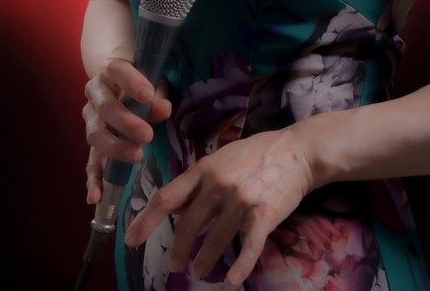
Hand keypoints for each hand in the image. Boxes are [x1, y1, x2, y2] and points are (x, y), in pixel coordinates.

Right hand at [82, 56, 171, 203]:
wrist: (117, 79)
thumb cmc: (141, 80)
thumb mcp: (152, 82)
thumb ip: (157, 96)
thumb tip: (164, 109)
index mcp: (110, 70)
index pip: (118, 71)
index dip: (131, 82)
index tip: (147, 95)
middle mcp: (95, 92)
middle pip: (105, 108)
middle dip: (125, 123)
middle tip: (147, 135)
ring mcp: (91, 117)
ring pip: (96, 134)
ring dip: (115, 148)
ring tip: (136, 156)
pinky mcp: (93, 139)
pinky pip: (90, 160)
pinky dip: (92, 179)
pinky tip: (95, 197)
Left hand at [124, 126, 313, 285]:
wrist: (298, 150)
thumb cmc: (256, 153)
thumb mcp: (221, 158)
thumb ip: (198, 182)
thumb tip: (174, 206)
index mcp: (204, 169)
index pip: (167, 197)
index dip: (146, 220)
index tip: (131, 239)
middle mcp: (219, 184)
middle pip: (188, 224)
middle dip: (177, 250)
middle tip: (174, 265)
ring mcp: (242, 200)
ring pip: (215, 240)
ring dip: (204, 261)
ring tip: (200, 272)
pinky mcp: (264, 214)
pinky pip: (248, 246)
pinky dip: (240, 266)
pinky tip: (232, 280)